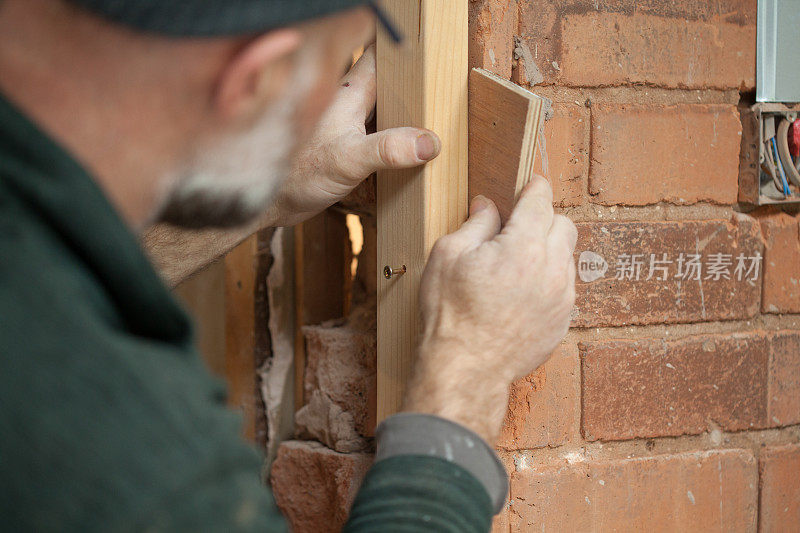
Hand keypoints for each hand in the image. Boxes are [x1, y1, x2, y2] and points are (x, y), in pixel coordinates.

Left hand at [268, 45, 440, 226]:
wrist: (275, 204)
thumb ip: (388, 149)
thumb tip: (426, 142)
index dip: (402, 48)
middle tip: (440, 84)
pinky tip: (411, 145)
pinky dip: (397, 133)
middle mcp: (349, 102)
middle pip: (388, 78)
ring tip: (434, 113)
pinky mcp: (350, 144)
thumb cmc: (299, 175)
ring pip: (384, 103)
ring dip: (406, 107)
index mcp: (349, 92)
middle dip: (411, 79)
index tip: (428, 48)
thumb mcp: (348, 160)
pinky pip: (381, 129)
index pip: (380, 54)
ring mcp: (349, 123)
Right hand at [402, 176, 576, 443]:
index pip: (541, 200)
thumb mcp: (449, 256)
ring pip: (567, 257)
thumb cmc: (451, 314)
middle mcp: (552, 269)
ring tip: (514, 267)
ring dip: (546, 252)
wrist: (466, 368)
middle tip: (516, 229)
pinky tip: (520, 294)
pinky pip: (564, 288)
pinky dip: (548, 282)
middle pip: (564, 224)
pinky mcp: (563, 320)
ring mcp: (563, 297)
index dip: (534, 187)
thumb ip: (475, 224)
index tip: (529, 185)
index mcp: (524, 246)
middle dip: (543, 219)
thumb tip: (488, 206)